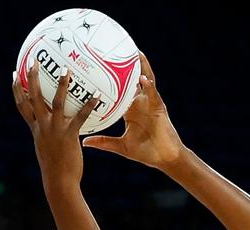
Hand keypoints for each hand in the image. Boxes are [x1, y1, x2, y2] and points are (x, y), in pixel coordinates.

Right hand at [12, 63, 98, 187]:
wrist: (59, 181)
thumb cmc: (56, 168)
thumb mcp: (47, 149)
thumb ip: (48, 136)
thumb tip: (53, 130)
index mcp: (35, 129)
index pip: (22, 105)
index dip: (17, 89)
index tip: (15, 74)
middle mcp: (42, 126)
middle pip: (33, 97)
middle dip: (32, 78)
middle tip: (34, 61)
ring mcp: (54, 130)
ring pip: (56, 103)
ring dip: (61, 85)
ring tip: (66, 70)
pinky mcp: (69, 135)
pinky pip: (80, 117)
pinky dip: (88, 106)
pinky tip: (97, 97)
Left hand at [82, 54, 183, 169]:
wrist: (165, 159)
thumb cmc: (146, 152)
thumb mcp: (121, 146)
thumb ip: (103, 142)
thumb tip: (84, 142)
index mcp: (130, 111)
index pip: (120, 91)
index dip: (111, 79)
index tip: (97, 68)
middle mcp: (140, 103)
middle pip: (133, 80)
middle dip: (128, 66)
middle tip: (116, 50)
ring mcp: (150, 104)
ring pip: (146, 80)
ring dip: (142, 67)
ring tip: (135, 52)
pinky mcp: (159, 108)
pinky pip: (153, 94)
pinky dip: (148, 86)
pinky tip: (142, 78)